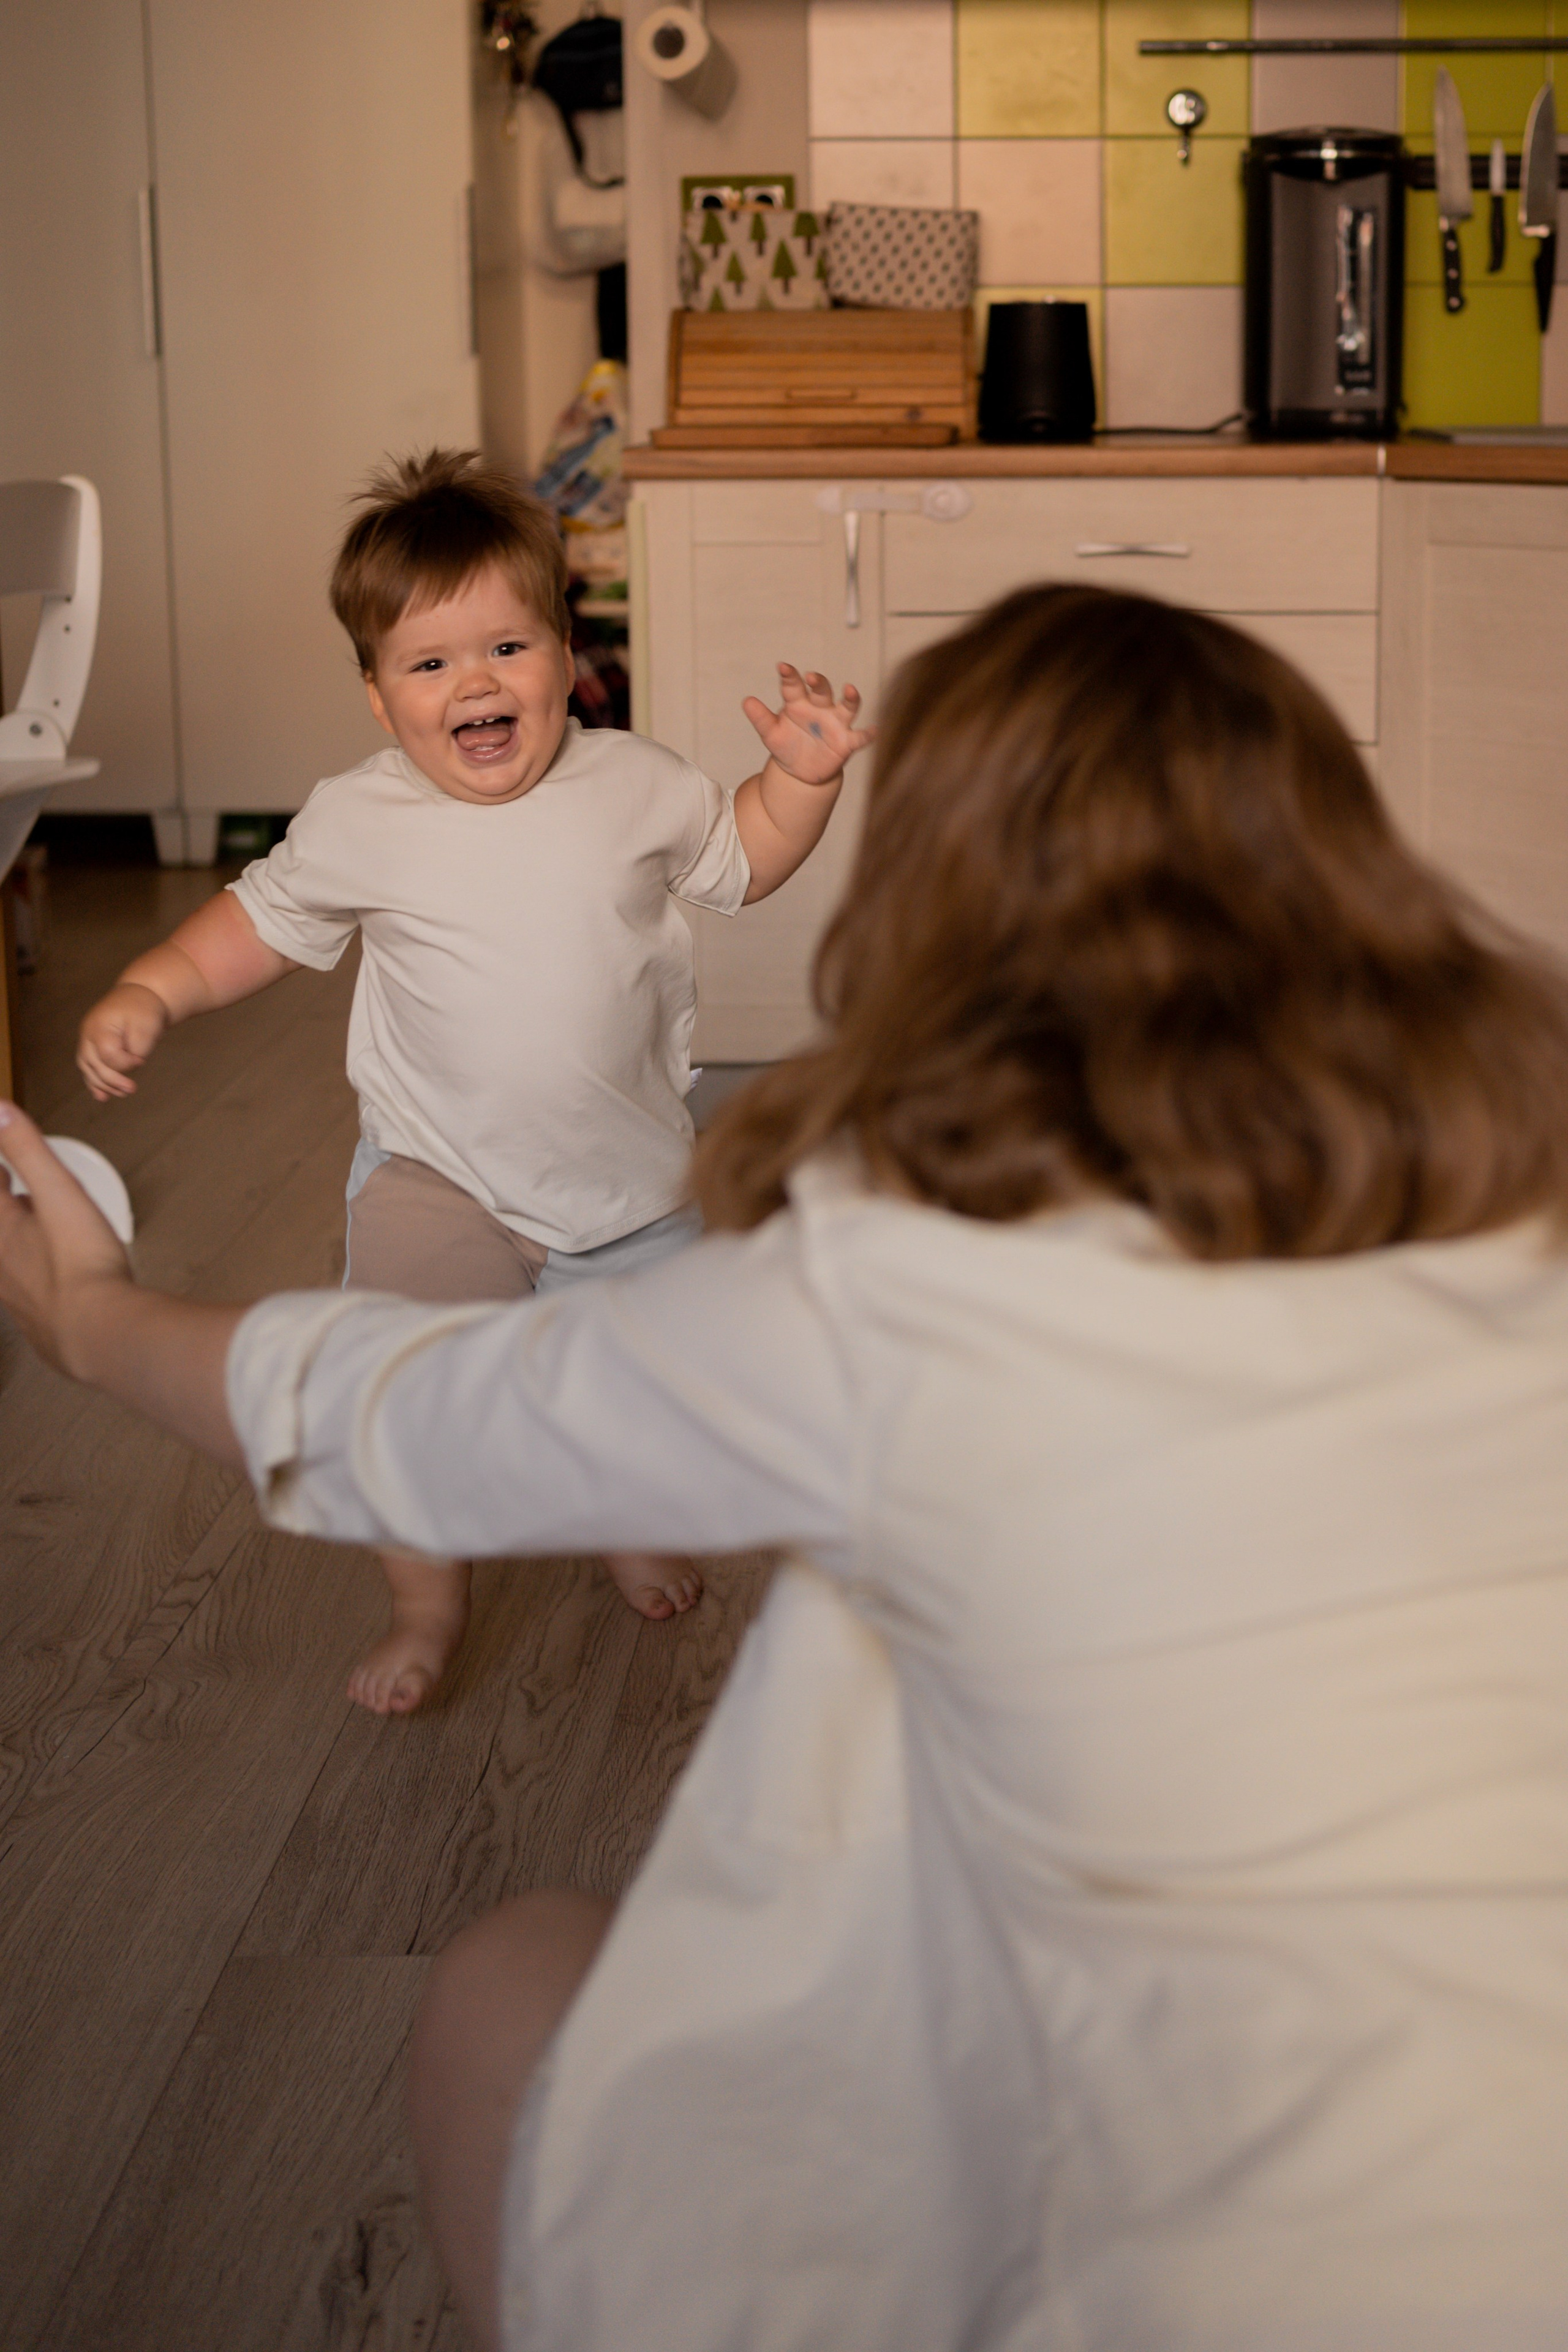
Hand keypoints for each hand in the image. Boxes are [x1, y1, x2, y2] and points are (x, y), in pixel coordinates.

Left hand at [0, 1103, 131, 1378]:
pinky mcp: (37, 1322)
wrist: (98, 1335)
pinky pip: (22, 1294)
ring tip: (29, 1232)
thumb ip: (27, 1150)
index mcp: (2, 1232)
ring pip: (6, 1263)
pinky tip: (46, 1281)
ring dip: (15, 1242)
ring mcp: (16, 1297)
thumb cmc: (82, 1266)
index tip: (2, 1166)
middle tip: (14, 1192)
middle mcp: (1, 1265)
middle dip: (6, 1206)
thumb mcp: (59, 1194)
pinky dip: (27, 1277)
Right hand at [78, 981, 169, 1100]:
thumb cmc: (144, 1010)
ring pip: (87, 1069)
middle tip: (132, 1089)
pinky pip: (88, 1067)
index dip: (125, 1063)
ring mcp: (86, 1040)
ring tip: (121, 1094)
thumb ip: (137, 1049)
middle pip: (93, 1065)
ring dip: (102, 1085)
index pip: (108, 1054)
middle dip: (113, 1080)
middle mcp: (88, 1033)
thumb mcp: (147, 1027)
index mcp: (100, 1025)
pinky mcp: (91, 1045)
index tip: (142, 1060)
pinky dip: (94, 1082)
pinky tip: (101, 1096)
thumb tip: (128, 1069)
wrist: (138, 995)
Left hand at [741, 665, 874, 787]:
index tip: (781, 667)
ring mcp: (835, 723)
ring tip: (850, 689)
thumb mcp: (770, 734)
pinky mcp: (846, 742)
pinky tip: (875, 730)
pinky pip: (859, 737)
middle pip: (822, 690)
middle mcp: (819, 708)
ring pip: (846, 707)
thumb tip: (746, 701)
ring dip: (850, 698)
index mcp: (798, 703)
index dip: (789, 676)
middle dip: (818, 682)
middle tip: (811, 677)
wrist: (801, 772)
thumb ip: (761, 718)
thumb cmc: (786, 745)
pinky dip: (868, 734)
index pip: (793, 686)